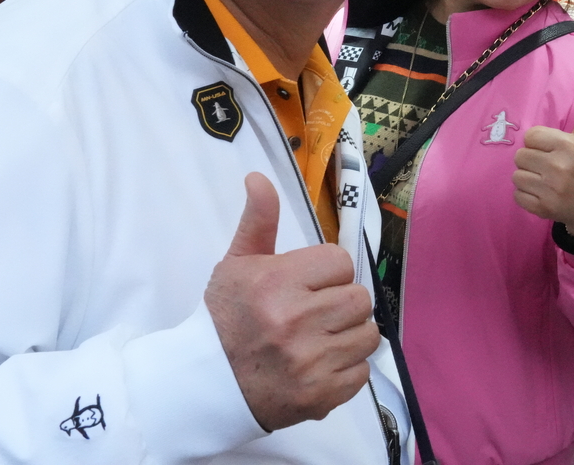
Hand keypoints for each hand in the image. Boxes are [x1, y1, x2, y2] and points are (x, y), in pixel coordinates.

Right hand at [206, 173, 380, 431]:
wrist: (205, 384)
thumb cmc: (225, 319)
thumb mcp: (237, 264)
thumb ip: (258, 220)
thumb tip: (258, 177)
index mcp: (277, 282)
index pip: (340, 263)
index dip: (326, 274)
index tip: (306, 287)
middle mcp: (296, 320)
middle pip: (359, 298)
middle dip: (339, 305)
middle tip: (313, 316)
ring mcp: (310, 361)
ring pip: (368, 335)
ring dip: (348, 337)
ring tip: (319, 341)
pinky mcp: (320, 395)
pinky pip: (362, 372)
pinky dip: (345, 370)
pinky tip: (319, 367)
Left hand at [514, 92, 573, 236]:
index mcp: (569, 145)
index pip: (531, 136)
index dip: (537, 143)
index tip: (549, 150)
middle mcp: (558, 166)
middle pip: (520, 156)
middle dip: (530, 161)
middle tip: (545, 167)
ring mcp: (549, 189)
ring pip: (516, 176)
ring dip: (527, 178)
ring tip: (543, 181)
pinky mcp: (542, 208)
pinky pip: (517, 196)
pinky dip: (526, 196)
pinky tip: (541, 194)